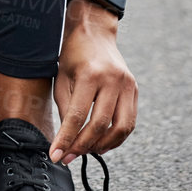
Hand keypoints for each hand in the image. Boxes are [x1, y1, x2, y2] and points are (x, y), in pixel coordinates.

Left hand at [51, 0, 136, 163]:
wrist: (95, 33)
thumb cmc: (73, 56)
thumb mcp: (61, 79)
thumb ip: (65, 109)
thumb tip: (67, 140)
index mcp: (90, 75)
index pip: (78, 116)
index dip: (66, 140)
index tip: (56, 155)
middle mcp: (113, 80)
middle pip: (101, 125)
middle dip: (83, 146)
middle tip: (69, 157)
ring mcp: (128, 85)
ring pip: (121, 128)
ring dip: (104, 145)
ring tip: (86, 151)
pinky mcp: (135, 90)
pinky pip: (129, 121)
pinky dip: (116, 136)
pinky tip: (102, 142)